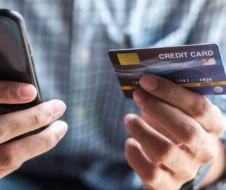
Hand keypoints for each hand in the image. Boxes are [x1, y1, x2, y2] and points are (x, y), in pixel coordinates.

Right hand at [0, 80, 66, 189]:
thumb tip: (21, 88)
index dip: (0, 91)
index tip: (32, 90)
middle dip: (34, 117)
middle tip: (59, 107)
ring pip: (8, 156)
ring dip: (42, 141)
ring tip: (60, 127)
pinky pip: (6, 169)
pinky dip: (26, 153)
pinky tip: (37, 143)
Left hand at [124, 74, 224, 189]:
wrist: (175, 160)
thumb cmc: (174, 126)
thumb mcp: (177, 110)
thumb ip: (169, 95)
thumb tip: (145, 79)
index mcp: (212, 127)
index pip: (199, 108)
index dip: (171, 92)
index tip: (147, 80)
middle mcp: (204, 150)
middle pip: (186, 131)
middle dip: (157, 108)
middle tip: (138, 94)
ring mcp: (186, 169)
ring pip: (164, 151)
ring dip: (141, 130)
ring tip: (129, 119)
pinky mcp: (167, 184)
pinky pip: (150, 173)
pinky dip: (134, 155)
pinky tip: (130, 142)